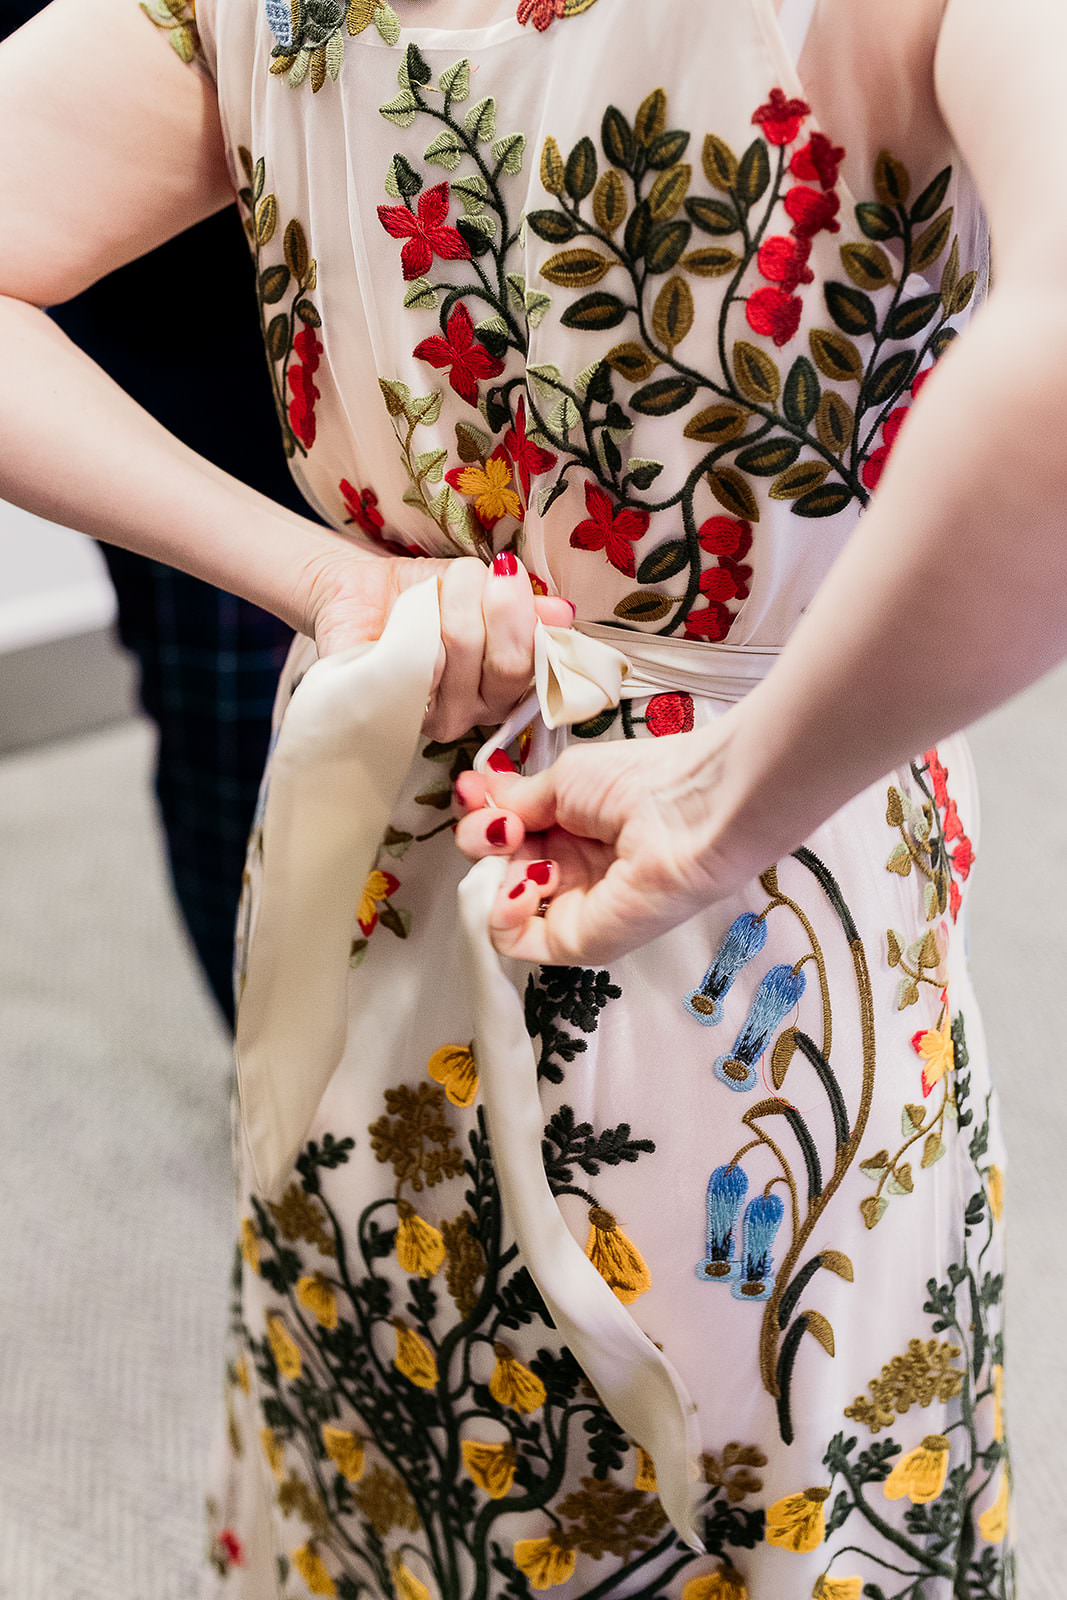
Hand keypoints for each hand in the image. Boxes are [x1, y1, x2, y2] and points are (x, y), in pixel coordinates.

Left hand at [304, 547, 572, 740]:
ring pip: (461, 651)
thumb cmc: (423, 597)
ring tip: (431, 587)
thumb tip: (562, 612)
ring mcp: (429, 718)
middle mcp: (470, 714)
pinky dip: (416, 622)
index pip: (536, 666)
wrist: (358, 590)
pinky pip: (416, 660)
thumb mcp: (481, 592)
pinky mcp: (386, 706)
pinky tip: (407, 615)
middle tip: (467, 573)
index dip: (525, 616)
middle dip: (490, 603)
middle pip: (504, 664)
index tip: (507, 571)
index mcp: (502, 691)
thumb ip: (523, 608)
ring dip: (448, 599)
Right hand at [454, 720, 762, 963]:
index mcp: (569, 825)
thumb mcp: (564, 779)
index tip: (475, 792)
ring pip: (499, 902)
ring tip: (513, 845)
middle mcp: (567, 866)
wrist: (690, 813)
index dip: (482, 813)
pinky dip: (500, 914)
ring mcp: (570, 905)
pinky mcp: (576, 941)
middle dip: (483, 838)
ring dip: (491, 873)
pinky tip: (521, 885)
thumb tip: (480, 801)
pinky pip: (515, 940)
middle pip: (497, 864)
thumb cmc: (638, 782)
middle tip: (503, 822)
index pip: (505, 830)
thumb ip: (518, 800)